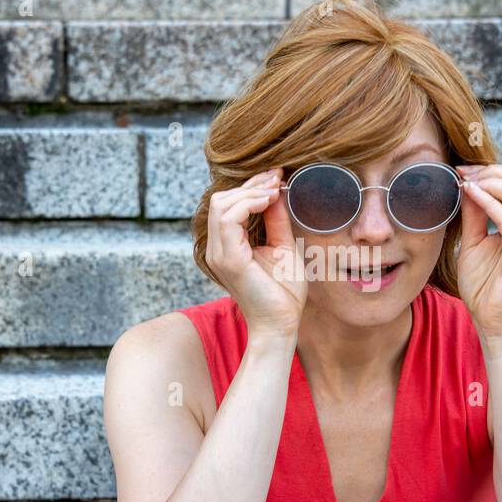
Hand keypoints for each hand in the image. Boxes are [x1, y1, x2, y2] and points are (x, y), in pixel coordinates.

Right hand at [205, 166, 306, 338]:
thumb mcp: (283, 247)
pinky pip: (229, 219)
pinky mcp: (229, 260)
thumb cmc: (283, 293)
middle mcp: (217, 249)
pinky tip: (268, 202)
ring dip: (250, 192)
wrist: (282, 325)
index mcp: (227, 246)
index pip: (227, 204)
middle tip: (277, 179)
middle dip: (250, 184)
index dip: (251, 186)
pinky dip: (249, 204)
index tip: (277, 176)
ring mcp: (220, 254)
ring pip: (221, 205)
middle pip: (220, 199)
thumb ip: (276, 221)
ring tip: (274, 190)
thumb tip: (276, 193)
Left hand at [454, 163, 501, 337]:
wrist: (491, 320)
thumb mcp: (474, 240)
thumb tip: (467, 184)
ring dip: (492, 182)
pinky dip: (489, 202)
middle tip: (463, 173)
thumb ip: (474, 214)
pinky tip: (470, 195)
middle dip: (494, 171)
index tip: (462, 170)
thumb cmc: (483, 284)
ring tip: (467, 183)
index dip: (492, 171)